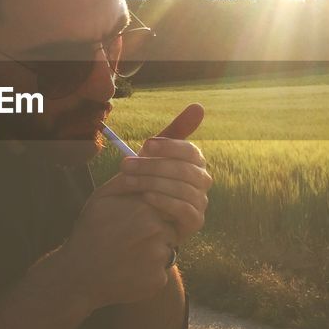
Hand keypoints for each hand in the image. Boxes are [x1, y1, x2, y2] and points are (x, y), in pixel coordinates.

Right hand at [61, 174, 180, 308]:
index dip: (150, 214)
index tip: (133, 223)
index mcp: (144, 207)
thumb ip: (126, 179)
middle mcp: (155, 230)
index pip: (164, 204)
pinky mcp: (158, 279)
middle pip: (169, 227)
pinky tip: (129, 270)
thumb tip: (145, 160)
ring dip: (154, 252)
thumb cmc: (89, 232)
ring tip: (128, 255)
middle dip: (155, 233)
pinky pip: (161, 271)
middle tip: (130, 240)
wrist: (77, 275)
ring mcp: (158, 256)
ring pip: (168, 249)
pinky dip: (149, 271)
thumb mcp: (101, 199)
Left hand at [119, 104, 211, 246]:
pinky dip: (165, 202)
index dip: (170, 147)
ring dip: (153, 183)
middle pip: (186, 170)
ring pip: (183, 189)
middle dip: (154, 166)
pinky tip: (146, 197)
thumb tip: (199, 106)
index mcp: (194, 162)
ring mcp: (200, 203)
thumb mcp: (152, 156)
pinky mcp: (195, 222)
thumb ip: (172, 133)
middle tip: (127, 165)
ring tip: (129, 181)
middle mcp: (202, 181)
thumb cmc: (144, 182)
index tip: (146, 145)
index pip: (190, 152)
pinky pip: (185, 210)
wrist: (128, 216)